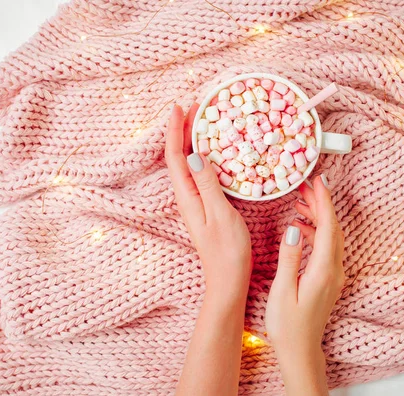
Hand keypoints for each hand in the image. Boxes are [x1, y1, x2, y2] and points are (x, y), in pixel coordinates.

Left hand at [164, 104, 251, 304]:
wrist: (227, 280)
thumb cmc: (227, 251)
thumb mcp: (220, 214)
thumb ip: (207, 184)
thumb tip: (194, 154)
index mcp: (187, 196)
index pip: (175, 156)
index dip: (175, 130)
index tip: (180, 107)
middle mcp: (187, 196)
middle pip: (179, 156)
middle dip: (184, 129)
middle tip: (197, 106)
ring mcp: (196, 201)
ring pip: (189, 163)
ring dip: (193, 140)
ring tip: (204, 121)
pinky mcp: (206, 205)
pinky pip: (200, 173)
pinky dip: (205, 155)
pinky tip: (216, 151)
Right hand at [265, 174, 344, 395]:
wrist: (300, 351)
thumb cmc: (288, 325)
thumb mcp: (283, 291)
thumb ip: (289, 259)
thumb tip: (293, 230)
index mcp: (323, 270)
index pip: (327, 227)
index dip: (324, 202)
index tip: (319, 181)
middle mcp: (334, 270)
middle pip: (332, 228)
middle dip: (321, 204)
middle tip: (306, 185)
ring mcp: (333, 275)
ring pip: (330, 236)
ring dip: (319, 217)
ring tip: (301, 201)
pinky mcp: (328, 279)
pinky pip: (326, 247)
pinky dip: (316, 232)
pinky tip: (300, 228)